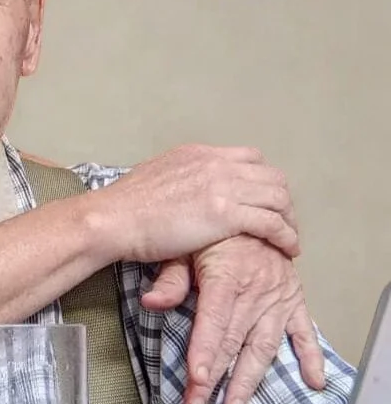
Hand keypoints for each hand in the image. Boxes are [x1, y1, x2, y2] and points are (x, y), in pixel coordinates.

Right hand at [100, 144, 298, 262]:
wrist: (115, 218)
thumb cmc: (125, 205)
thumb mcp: (156, 174)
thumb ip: (179, 176)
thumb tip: (184, 186)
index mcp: (199, 154)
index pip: (249, 158)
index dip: (263, 181)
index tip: (263, 201)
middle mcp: (216, 164)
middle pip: (271, 176)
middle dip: (283, 201)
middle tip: (283, 222)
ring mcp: (223, 187)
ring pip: (278, 198)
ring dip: (289, 220)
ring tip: (289, 239)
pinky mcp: (226, 214)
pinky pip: (272, 223)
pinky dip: (286, 236)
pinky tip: (288, 249)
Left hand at [142, 236, 324, 403]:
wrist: (249, 209)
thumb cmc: (212, 232)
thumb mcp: (184, 247)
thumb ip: (170, 278)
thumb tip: (151, 301)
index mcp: (227, 277)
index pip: (214, 322)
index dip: (204, 352)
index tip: (196, 380)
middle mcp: (256, 291)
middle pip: (234, 342)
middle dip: (215, 378)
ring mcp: (277, 298)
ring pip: (264, 346)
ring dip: (249, 379)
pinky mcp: (293, 299)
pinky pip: (304, 331)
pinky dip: (311, 356)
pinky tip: (312, 380)